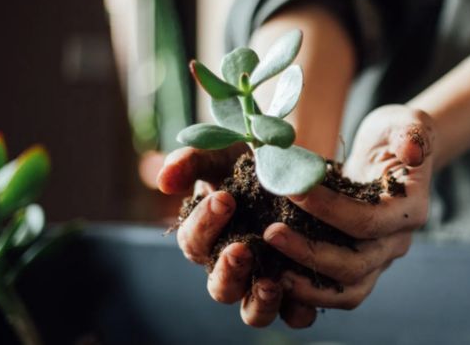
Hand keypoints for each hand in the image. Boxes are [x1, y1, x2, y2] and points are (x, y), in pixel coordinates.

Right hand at [157, 142, 317, 327]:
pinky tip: (304, 295)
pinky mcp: (299, 294)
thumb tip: (164, 180)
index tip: (223, 198)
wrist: (305, 174)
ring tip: (270, 282)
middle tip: (240, 248)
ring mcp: (265, 284)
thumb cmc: (255, 165)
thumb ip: (193, 161)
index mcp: (209, 241)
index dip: (204, 224)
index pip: (194, 243)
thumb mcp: (225, 154)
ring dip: (258, 301)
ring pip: (252, 313)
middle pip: (219, 288)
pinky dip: (297, 310)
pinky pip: (295, 315)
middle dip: (228, 270)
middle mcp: (234, 270)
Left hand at [262, 105, 434, 310]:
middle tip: (270, 233)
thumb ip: (410, 133)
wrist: (392, 156)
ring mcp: (379, 260)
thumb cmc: (394, 135)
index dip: (329, 210)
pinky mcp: (359, 266)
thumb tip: (411, 152)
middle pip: (356, 266)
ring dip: (307, 285)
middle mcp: (397, 242)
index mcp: (411, 210)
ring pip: (348, 291)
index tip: (291, 190)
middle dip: (310, 252)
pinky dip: (307, 290)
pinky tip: (275, 274)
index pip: (369, 221)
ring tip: (270, 270)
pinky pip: (336, 291)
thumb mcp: (405, 122)